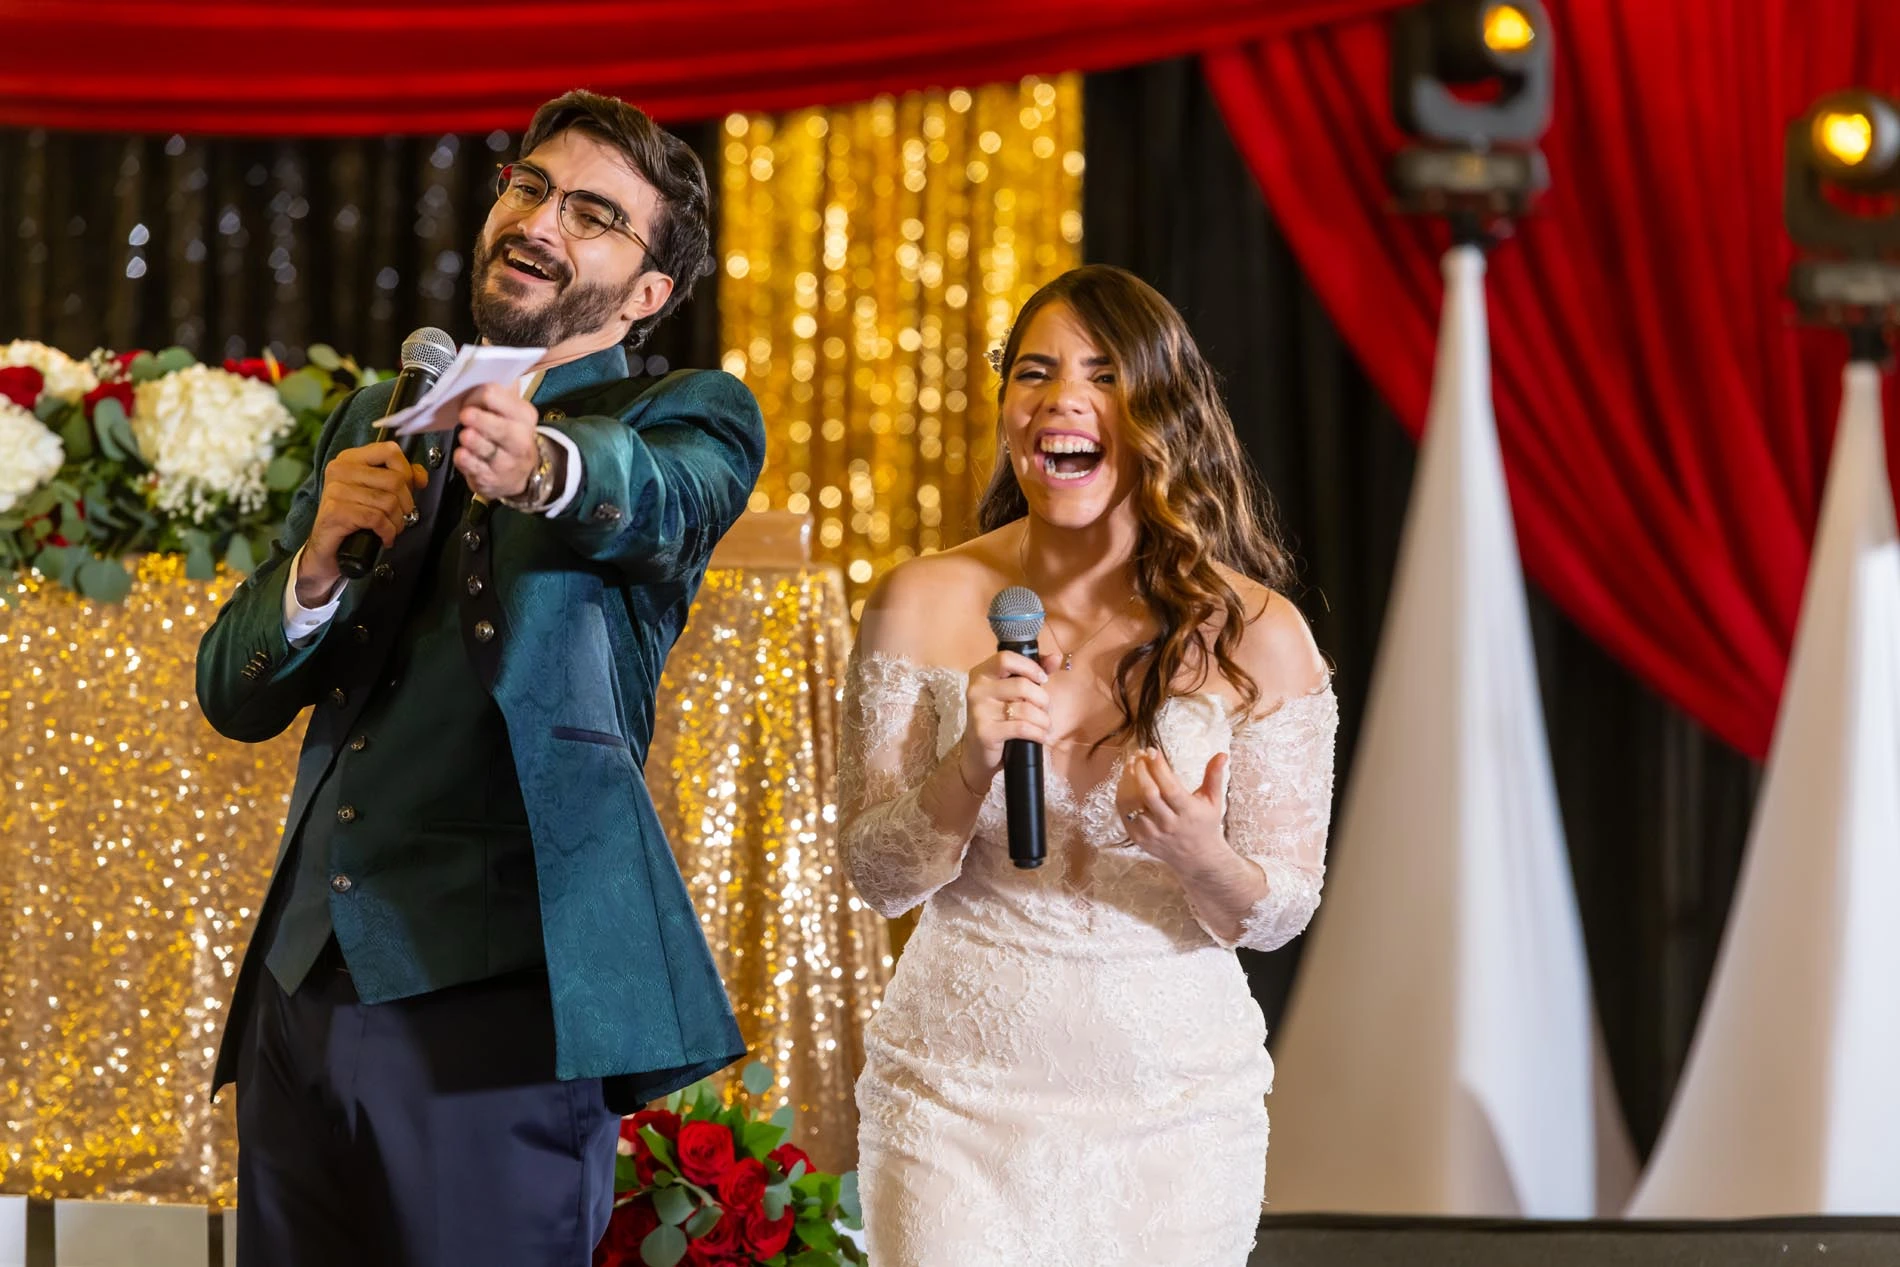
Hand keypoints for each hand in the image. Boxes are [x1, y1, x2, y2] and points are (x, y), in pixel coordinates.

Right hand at [299, 441, 428, 601]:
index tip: (409, 488)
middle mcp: (340, 470)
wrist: (328, 548)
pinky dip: (387, 532)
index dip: (407, 471)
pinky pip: (377, 519)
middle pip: (395, 480)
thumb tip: (420, 476)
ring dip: (397, 522)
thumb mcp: (378, 492)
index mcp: (351, 459)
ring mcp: (335, 490)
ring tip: (391, 528)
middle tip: (400, 516)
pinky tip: (384, 537)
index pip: (389, 450)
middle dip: (406, 504)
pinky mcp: (336, 512)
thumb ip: (402, 478)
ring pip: (389, 502)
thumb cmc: (354, 518)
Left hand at [452, 382, 540, 498]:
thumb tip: (487, 359)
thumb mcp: (512, 410)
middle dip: (480, 420)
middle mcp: (520, 440)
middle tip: (466, 414)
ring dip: (473, 441)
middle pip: (500, 429)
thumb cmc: (510, 435)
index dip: (482, 395)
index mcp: (524, 417)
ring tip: (466, 435)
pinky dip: (466, 460)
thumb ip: (501, 389)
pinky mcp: (491, 480)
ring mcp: (507, 463)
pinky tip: (463, 454)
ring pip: (487, 450)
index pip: (502, 399)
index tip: (472, 396)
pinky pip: (475, 469)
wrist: (522, 473)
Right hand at [956, 649, 1059, 794]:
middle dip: (1042, 699)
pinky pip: (1022, 728)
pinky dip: (1038, 733)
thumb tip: (1056, 656)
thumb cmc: (999, 718)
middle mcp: (977, 689)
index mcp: (982, 674)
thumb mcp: (1013, 692)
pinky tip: (1042, 736)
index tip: (1043, 679)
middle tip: (1045, 710)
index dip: (1030, 667)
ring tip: (1045, 726)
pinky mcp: (986, 732)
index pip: (1006, 658)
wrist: (978, 752)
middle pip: (1021, 685)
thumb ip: (1033, 672)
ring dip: (1043, 720)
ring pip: (1025, 709)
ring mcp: (979, 711)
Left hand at [1114, 747, 1231, 872]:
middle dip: (1141, 770)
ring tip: (1130, 764)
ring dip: (1128, 780)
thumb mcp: (1213, 800)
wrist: (1197, 858)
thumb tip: (1222, 754)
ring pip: (1132, 803)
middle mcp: (1169, 824)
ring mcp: (1152, 833)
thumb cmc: (1205, 824)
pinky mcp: (1139, 839)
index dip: (1159, 768)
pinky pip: (1124, 814)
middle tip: (1139, 755)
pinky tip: (1125, 781)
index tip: (1153, 751)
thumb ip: (1214, 776)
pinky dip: (1122, 795)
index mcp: (1188, 812)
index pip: (1170, 788)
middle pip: (1148, 794)